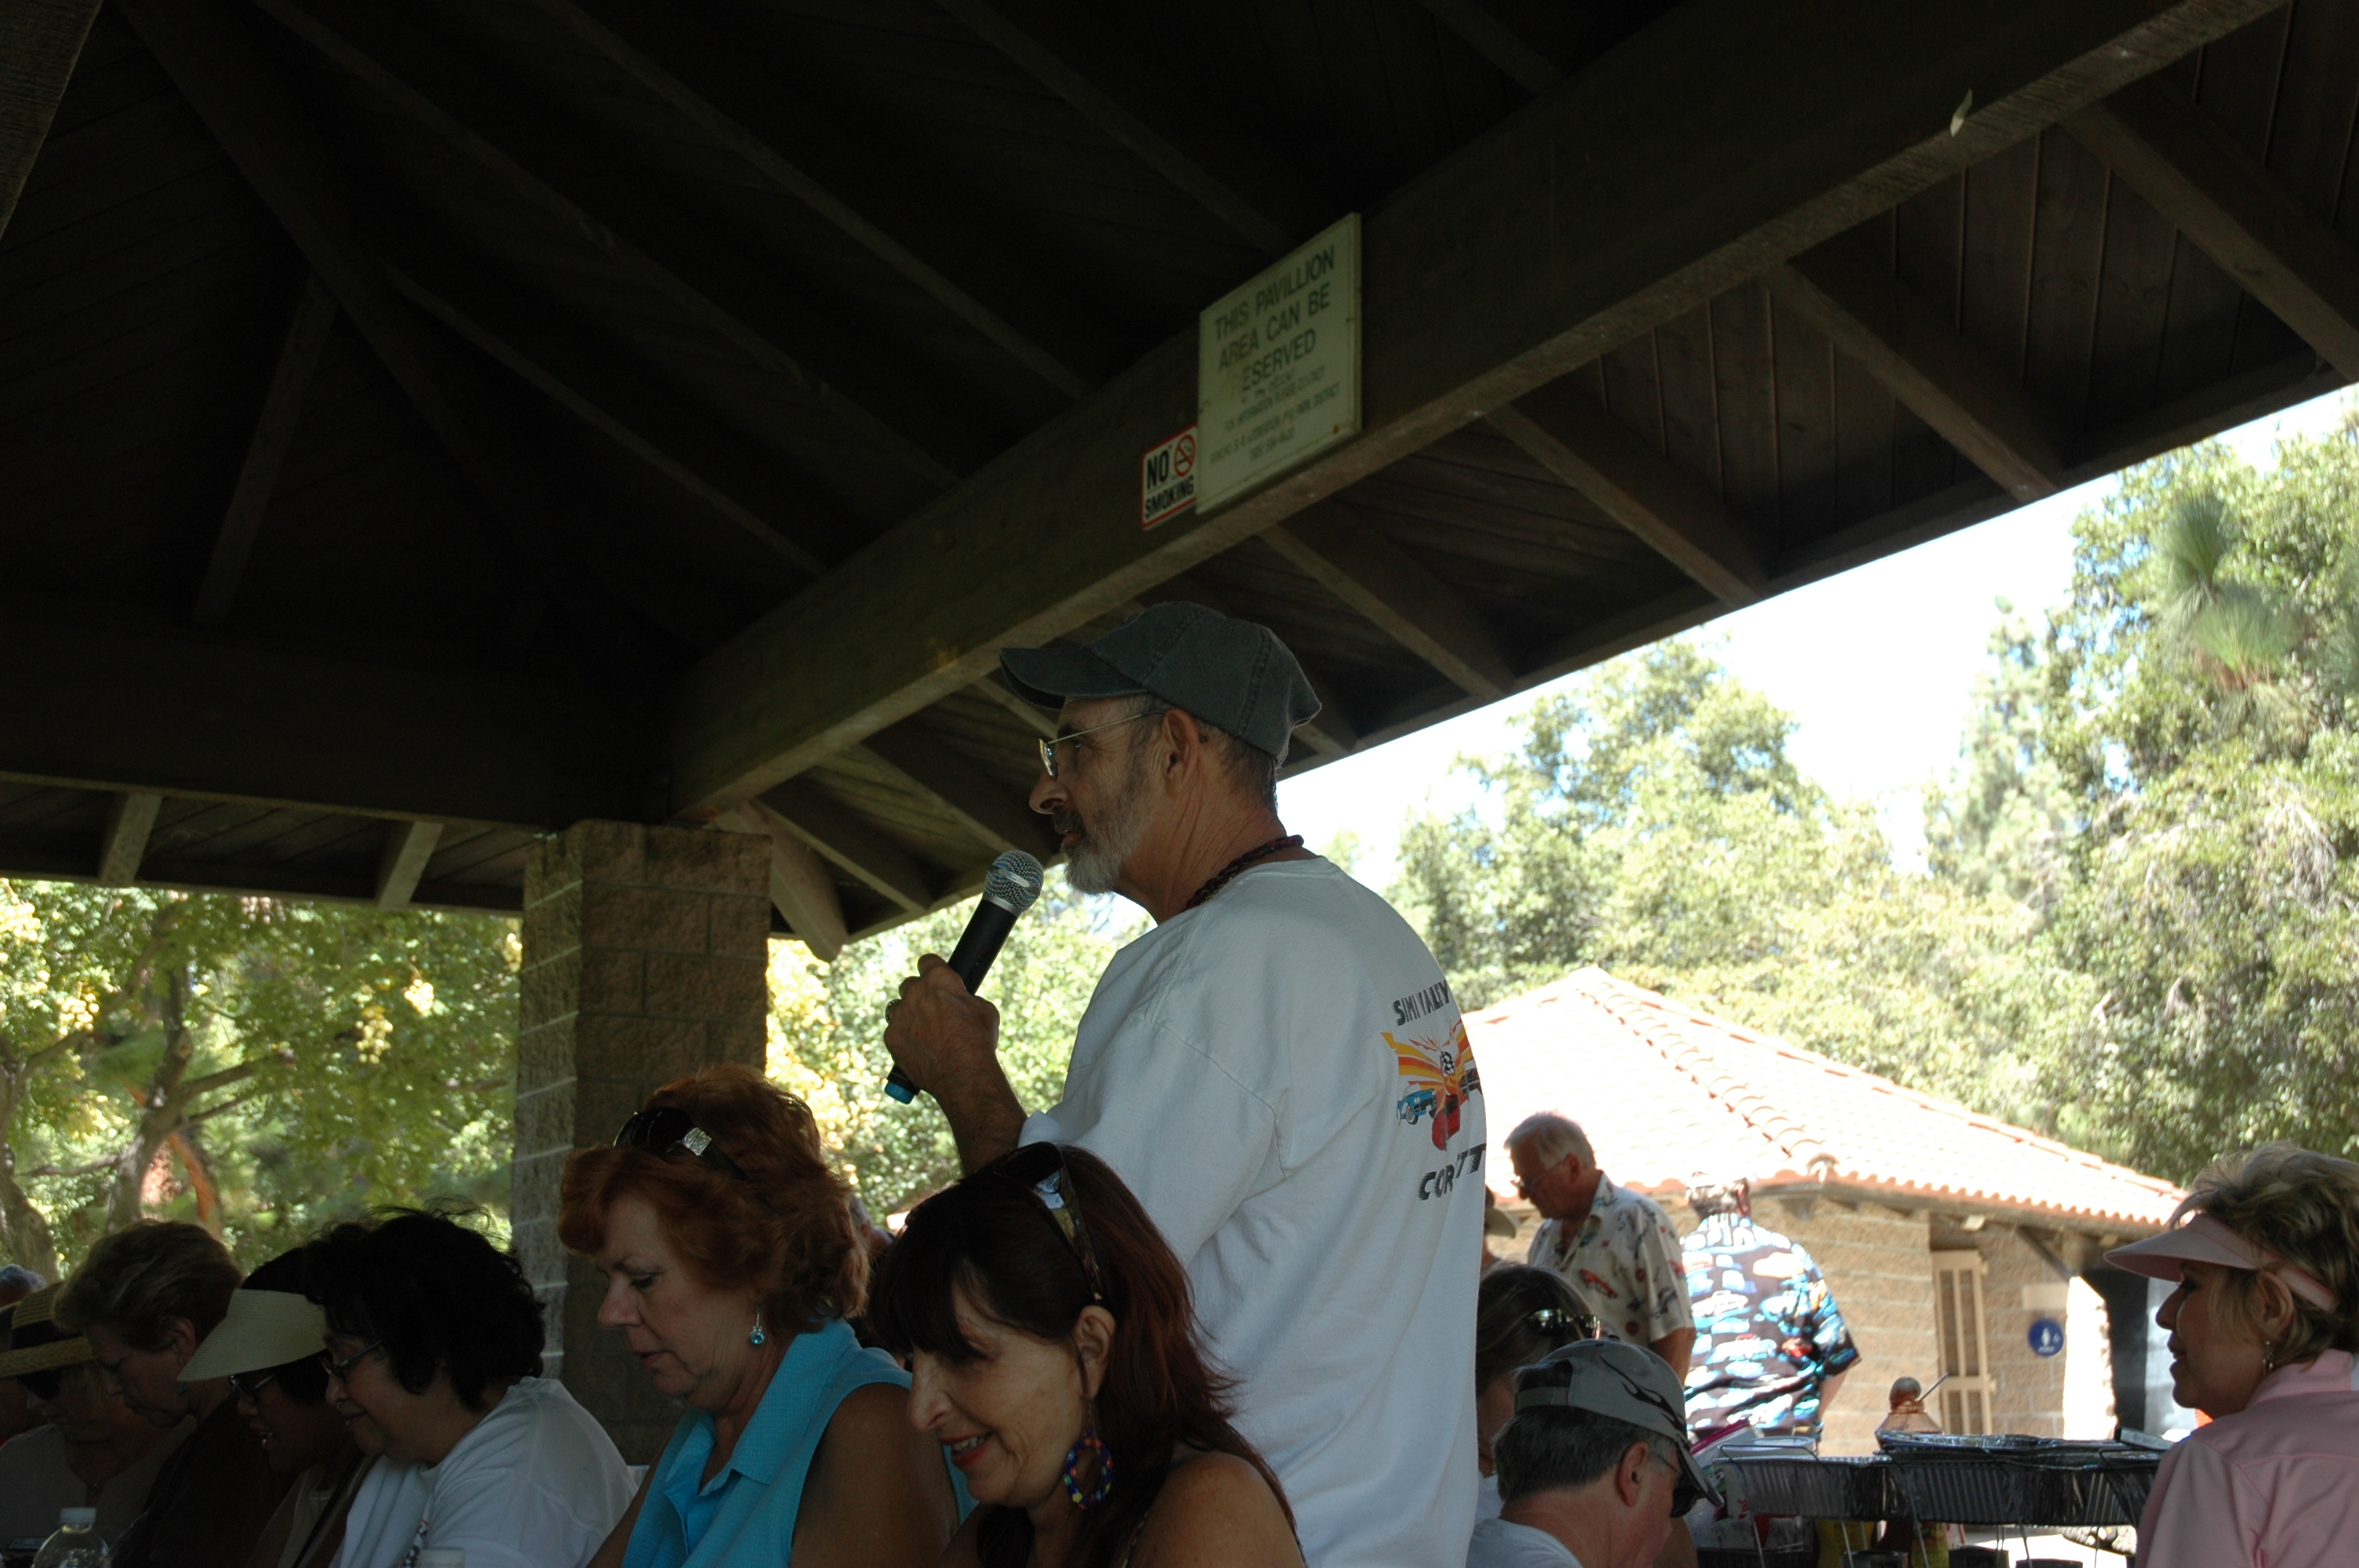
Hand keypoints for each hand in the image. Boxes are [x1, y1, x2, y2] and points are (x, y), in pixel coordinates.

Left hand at [883, 955, 1000, 1100]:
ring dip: (908, 1015)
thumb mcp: (984, 1010)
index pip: (928, 961)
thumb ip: (965, 998)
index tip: (933, 975)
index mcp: (939, 979)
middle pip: (909, 984)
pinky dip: (903, 1038)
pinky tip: (918, 1048)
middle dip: (919, 994)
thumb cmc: (978, 1040)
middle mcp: (915, 992)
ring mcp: (900, 1015)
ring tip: (924, 1032)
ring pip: (898, 1008)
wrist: (963, 1073)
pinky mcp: (891, 1037)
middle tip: (931, 1009)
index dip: (932, 968)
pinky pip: (894, 1032)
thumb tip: (961, 999)